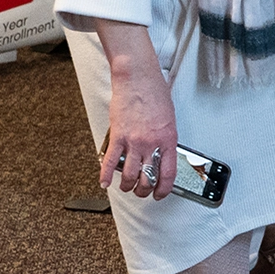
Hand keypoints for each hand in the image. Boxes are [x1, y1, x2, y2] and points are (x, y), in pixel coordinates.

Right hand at [92, 17, 177, 199]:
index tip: (160, 194)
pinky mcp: (117, 135)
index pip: (168, 174)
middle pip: (147, 178)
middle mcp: (151, 143)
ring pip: (129, 174)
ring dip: (127, 185)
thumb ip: (166, 139)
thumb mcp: (169, 119)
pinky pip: (110, 161)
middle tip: (141, 192)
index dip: (164, 189)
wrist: (138, 79)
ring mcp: (133, 141)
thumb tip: (162, 155)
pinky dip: (105, 174)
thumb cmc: (155, 94)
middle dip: (144, 190)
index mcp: (168, 140)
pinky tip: (104, 182)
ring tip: (126, 187)